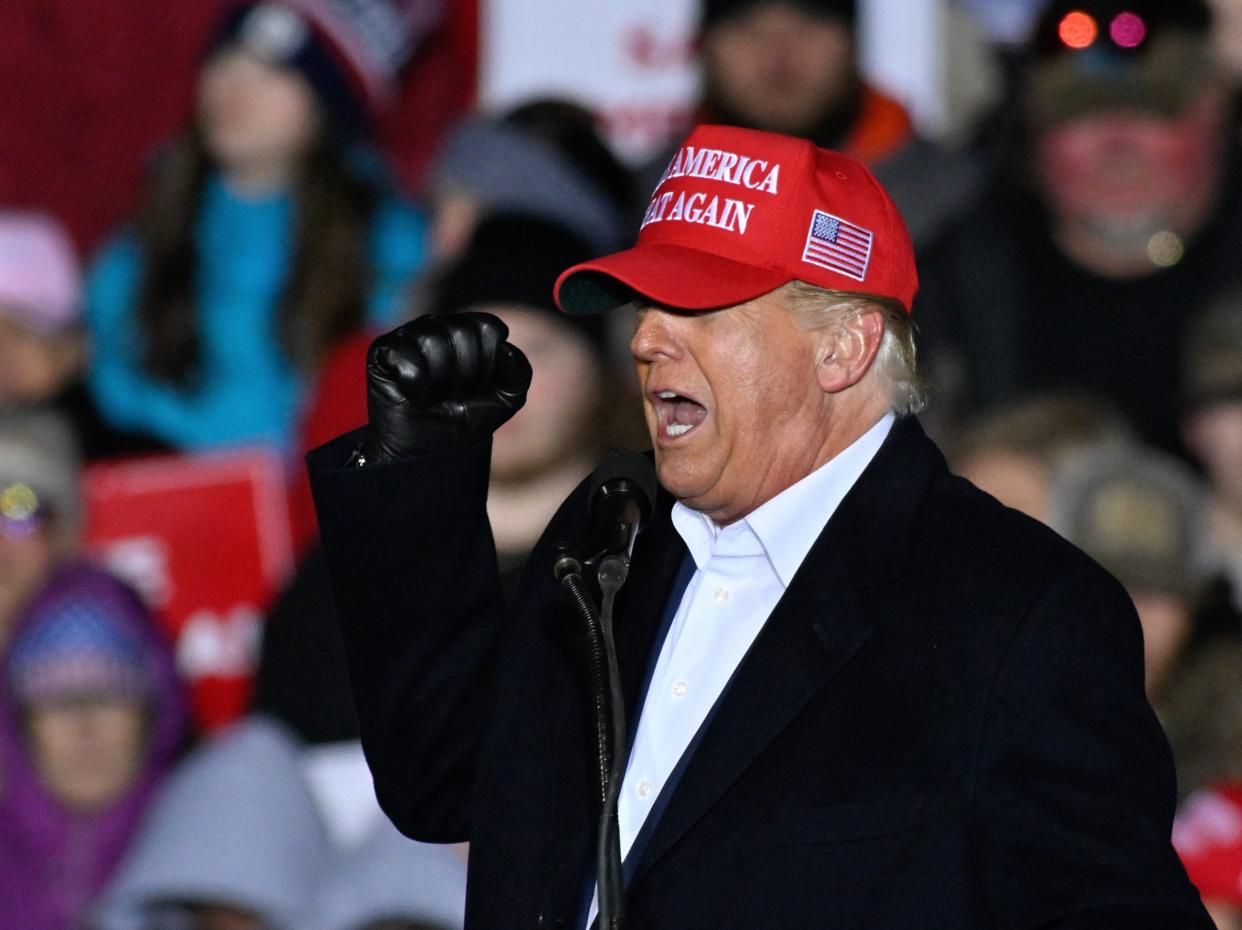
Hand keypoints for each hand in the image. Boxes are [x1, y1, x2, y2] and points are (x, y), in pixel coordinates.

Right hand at [363, 312, 532, 461]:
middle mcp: (436, 326)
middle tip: (456, 394)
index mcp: (466, 329)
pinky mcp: (382, 353)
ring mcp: (408, 336)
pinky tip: (414, 396)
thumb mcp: (507, 397)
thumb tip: (506, 348)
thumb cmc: (468, 420)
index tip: (479, 385)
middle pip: (462, 331)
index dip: (488, 362)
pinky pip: (405, 356)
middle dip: (467, 373)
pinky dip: (415, 384)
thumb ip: (519, 370)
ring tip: (435, 396)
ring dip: (441, 381)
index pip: (487, 325)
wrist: (434, 452)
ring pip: (432, 341)